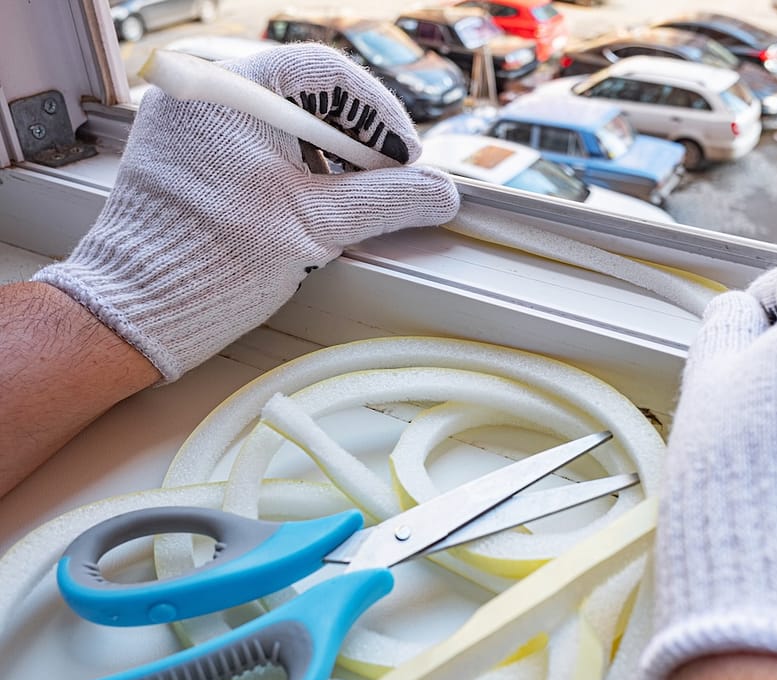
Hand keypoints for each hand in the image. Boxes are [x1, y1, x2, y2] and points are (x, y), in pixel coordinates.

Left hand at [33, 44, 458, 380]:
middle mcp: (202, 89)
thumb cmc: (214, 263)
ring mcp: (186, 117)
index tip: (405, 158)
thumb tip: (440, 193)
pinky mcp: (180, 147)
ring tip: (348, 196)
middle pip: (304, 91)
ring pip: (278, 114)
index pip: (329, 75)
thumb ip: (389, 201)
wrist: (137, 308)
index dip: (381, 116)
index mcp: (232, 91)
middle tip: (386, 178)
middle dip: (355, 137)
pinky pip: (247, 135)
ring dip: (324, 150)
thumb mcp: (318, 226)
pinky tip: (306, 198)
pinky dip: (287, 160)